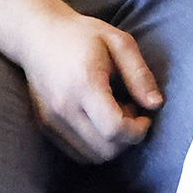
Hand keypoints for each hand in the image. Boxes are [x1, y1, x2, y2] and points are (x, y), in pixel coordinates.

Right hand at [11, 6, 165, 163]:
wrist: (37, 35)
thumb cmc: (81, 34)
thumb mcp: (119, 43)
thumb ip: (140, 75)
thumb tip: (156, 105)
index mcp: (84, 84)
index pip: (114, 129)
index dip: (138, 130)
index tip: (145, 115)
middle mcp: (64, 107)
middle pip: (106, 150)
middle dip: (127, 139)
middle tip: (130, 111)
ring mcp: (51, 120)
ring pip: (91, 157)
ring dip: (111, 144)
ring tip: (113, 114)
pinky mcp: (45, 127)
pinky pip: (76, 153)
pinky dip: (94, 145)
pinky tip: (97, 120)